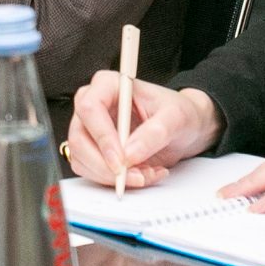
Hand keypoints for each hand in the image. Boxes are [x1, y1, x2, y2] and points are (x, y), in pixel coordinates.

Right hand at [67, 73, 223, 189]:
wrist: (186, 128)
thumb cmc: (179, 113)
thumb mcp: (176, 117)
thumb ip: (154, 132)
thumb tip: (130, 154)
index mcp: (109, 85)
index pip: (90, 107)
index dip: (102, 137)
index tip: (122, 160)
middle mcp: (94, 105)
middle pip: (79, 138)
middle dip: (104, 165)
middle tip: (134, 176)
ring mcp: (91, 130)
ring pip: (81, 159)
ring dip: (111, 176)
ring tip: (146, 173)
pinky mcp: (93, 150)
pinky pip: (91, 172)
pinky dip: (113, 181)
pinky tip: (140, 174)